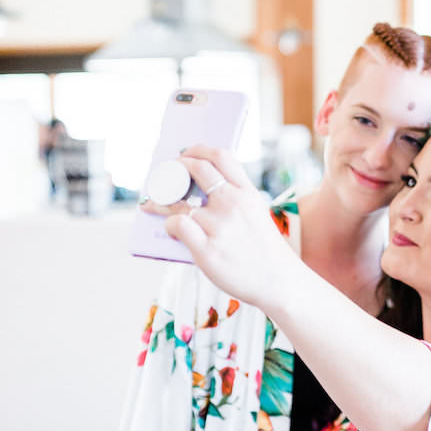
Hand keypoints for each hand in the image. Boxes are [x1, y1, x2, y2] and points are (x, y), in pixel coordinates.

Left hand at [162, 145, 291, 309]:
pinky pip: (177, 225)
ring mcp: (219, 226)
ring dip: (161, 200)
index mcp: (247, 193)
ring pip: (179, 200)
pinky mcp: (207, 249)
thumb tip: (198, 186)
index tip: (184, 154)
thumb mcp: (257, 213)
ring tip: (153, 204)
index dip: (197, 149)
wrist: (278, 281)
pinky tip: (173, 230)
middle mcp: (233, 204)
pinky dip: (170, 225)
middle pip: (196, 169)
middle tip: (163, 176)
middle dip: (173, 169)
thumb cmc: (263, 249)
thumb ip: (235, 197)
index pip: (220, 156)